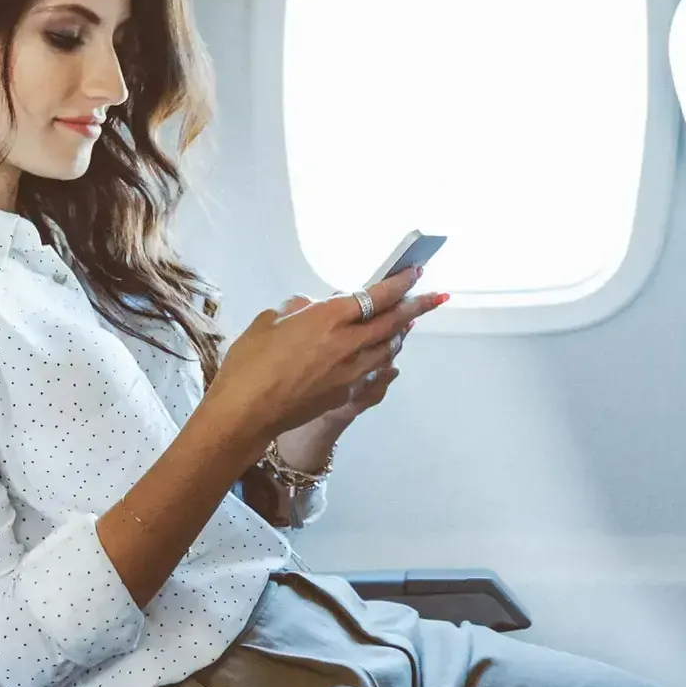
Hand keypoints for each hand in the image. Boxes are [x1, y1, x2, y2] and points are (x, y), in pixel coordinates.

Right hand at [209, 269, 446, 452]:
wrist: (247, 413)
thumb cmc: (249, 363)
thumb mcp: (269, 322)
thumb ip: (297, 309)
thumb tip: (312, 307)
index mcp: (329, 318)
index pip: (376, 296)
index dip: (401, 283)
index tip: (417, 272)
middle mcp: (348, 343)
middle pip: (393, 322)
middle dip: (418, 307)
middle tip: (438, 297)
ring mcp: (351, 372)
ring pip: (388, 348)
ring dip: (401, 334)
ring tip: (410, 324)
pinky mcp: (346, 394)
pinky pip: (373, 370)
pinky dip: (382, 358)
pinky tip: (383, 356)